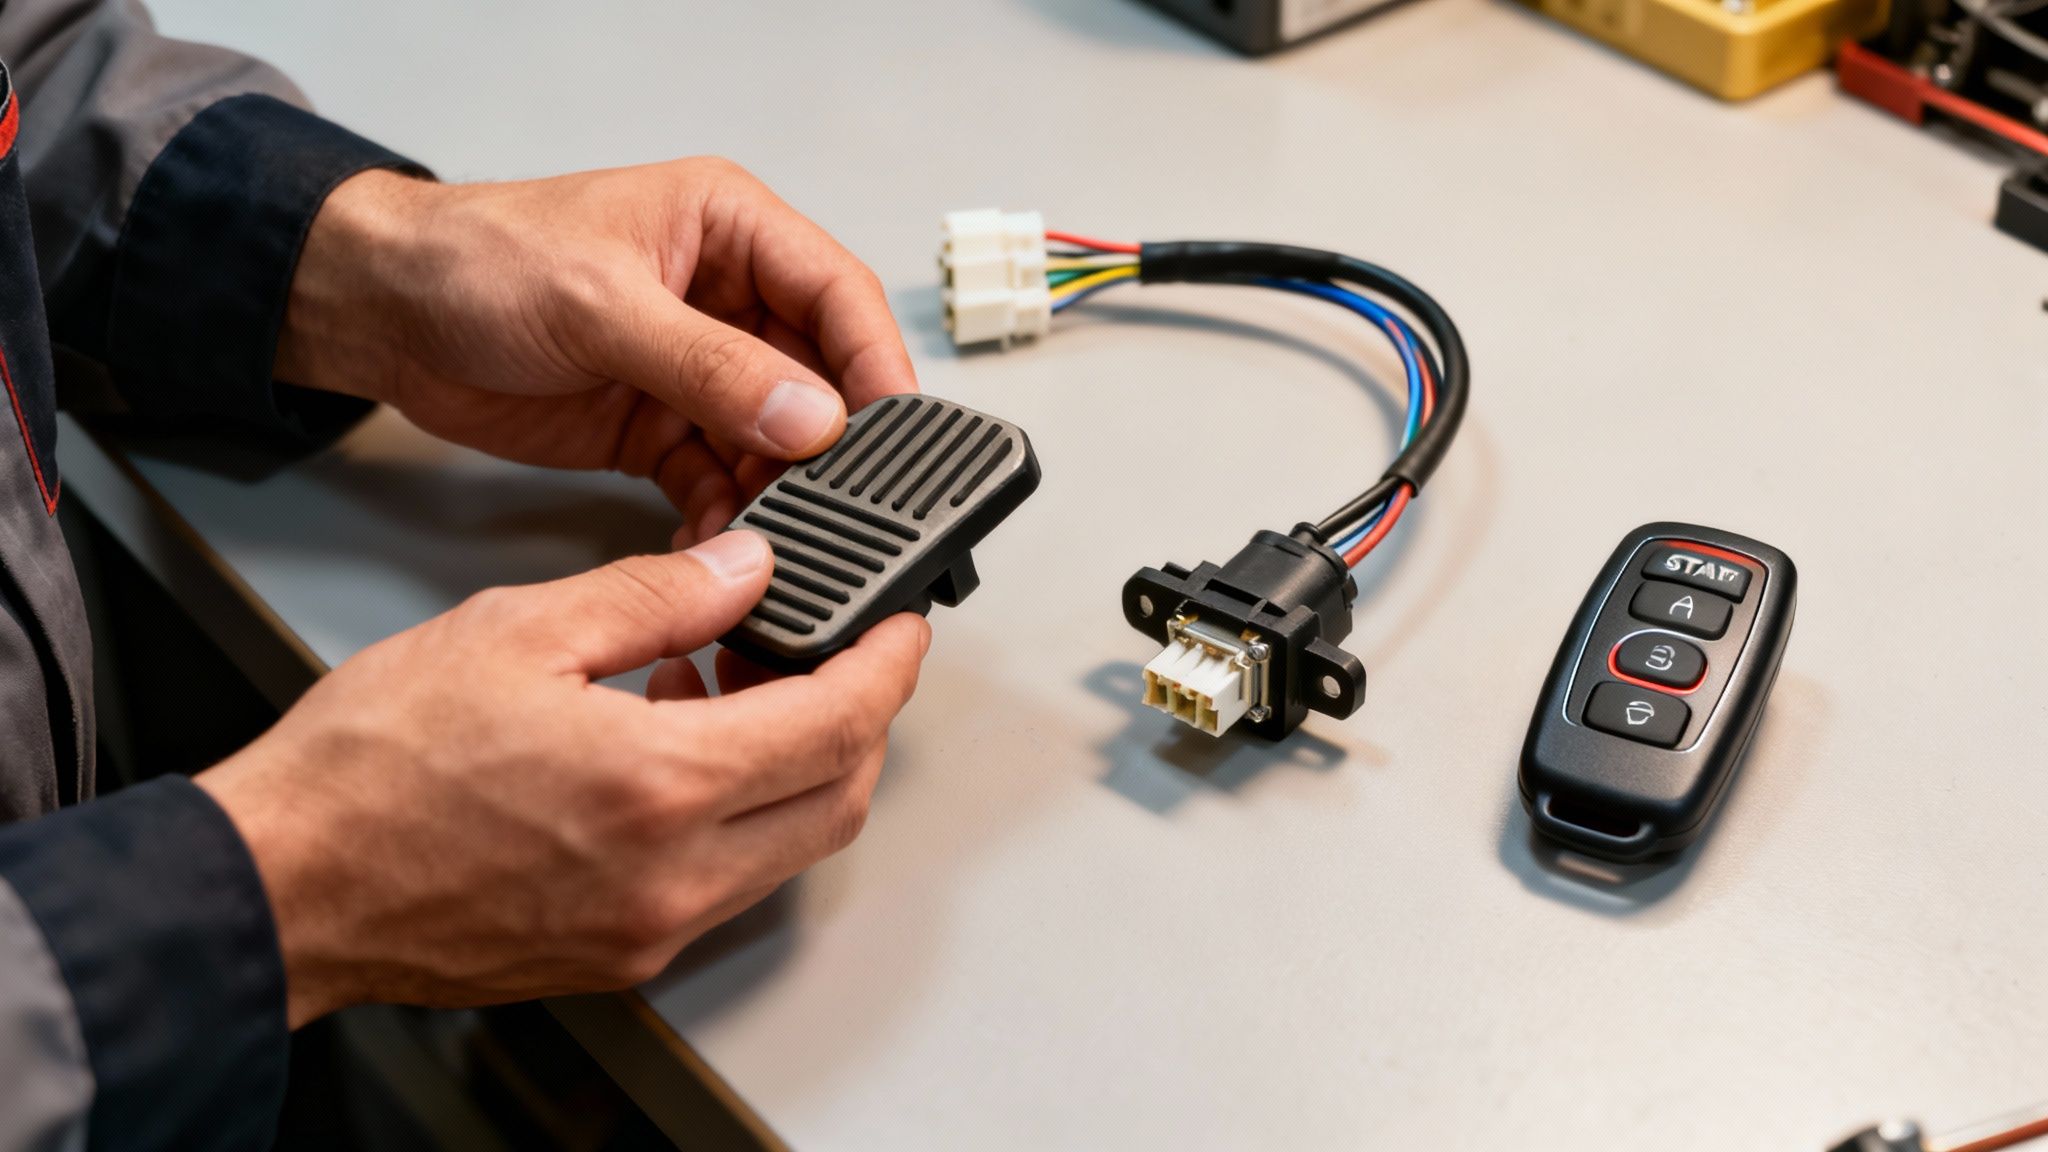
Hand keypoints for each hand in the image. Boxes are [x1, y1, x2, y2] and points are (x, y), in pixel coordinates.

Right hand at [195, 531, 929, 1026]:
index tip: (901, 622)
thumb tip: (745, 570)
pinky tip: (676, 751)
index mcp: (662, 788)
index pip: (839, 723)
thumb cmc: (370, 770)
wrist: (284, 885)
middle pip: (839, 798)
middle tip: (832, 650)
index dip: (888, 663)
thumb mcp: (519, 632)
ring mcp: (650, 928)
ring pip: (788, 846)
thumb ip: (654, 595)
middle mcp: (674, 877)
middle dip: (859, 718)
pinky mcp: (619, 953)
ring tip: (732, 685)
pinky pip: (725, 881)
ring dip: (797, 767)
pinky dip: (736, 814)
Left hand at [275, 160, 918, 545]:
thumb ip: (711, 365)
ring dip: (779, 493)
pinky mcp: (660, 429)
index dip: (877, 362)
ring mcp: (696, 370)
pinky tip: (723, 549)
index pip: (837, 293)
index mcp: (729, 229)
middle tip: (846, 504)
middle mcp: (727, 299)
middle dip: (832, 446)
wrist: (382, 314)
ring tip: (781, 538)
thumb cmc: (477, 261)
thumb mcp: (600, 303)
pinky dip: (725, 520)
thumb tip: (812, 417)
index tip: (901, 432)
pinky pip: (719, 480)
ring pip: (774, 442)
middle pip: (818, 379)